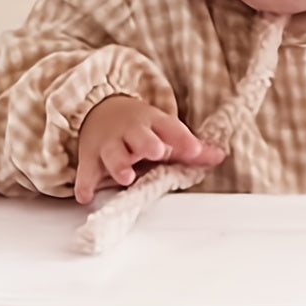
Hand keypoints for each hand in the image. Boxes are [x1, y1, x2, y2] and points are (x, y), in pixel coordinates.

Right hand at [74, 95, 225, 204]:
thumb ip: (192, 149)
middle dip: (147, 144)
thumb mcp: (166, 133)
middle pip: (139, 137)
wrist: (100, 110)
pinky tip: (86, 196)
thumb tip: (221, 156)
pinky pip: (87, 172)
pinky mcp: (91, 159)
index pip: (170, 129)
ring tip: (126, 177)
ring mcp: (110, 145)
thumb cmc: (142, 131)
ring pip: (113, 153)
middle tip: (156, 152)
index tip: (195, 149)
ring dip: (118, 164)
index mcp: (153, 125)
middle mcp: (131, 133)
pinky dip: (85, 183)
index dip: (183, 139)